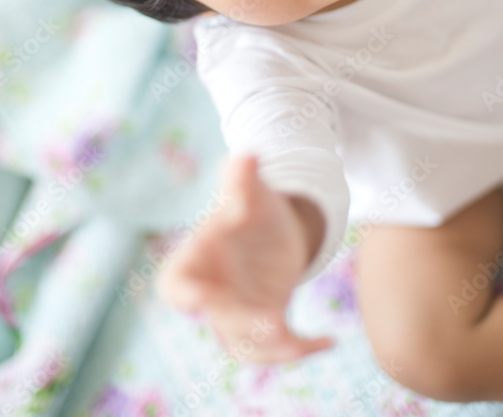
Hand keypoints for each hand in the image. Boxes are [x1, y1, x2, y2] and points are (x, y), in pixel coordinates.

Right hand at [156, 153, 334, 363]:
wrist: (273, 226)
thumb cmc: (252, 204)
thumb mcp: (251, 190)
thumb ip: (242, 179)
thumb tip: (246, 156)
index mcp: (197, 259)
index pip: (175, 282)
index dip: (182, 293)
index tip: (199, 299)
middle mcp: (212, 291)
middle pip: (219, 318)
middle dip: (243, 323)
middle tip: (273, 322)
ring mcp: (237, 313)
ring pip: (246, 344)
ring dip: (271, 347)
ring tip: (300, 340)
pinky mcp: (265, 323)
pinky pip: (275, 348)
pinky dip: (300, 348)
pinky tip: (327, 340)